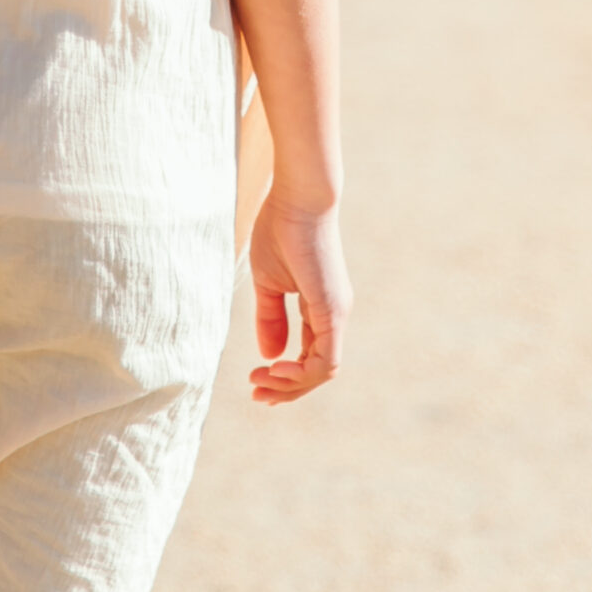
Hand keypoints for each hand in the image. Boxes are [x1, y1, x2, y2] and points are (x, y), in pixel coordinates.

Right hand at [246, 199, 347, 405]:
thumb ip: (271, 318)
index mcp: (320, 308)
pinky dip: (301, 373)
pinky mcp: (332, 310)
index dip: (284, 376)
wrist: (297, 197)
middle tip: (256, 394)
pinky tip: (275, 369)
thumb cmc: (281, 229)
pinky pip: (325, 359)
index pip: (309, 356)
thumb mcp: (268, 282)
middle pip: (317, 371)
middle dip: (286, 389)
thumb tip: (270, 354)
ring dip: (290, 384)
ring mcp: (336, 313)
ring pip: (322, 371)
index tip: (255, 380)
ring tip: (260, 380)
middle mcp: (333, 314)